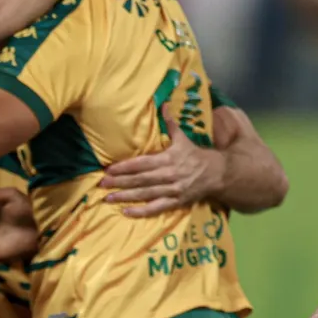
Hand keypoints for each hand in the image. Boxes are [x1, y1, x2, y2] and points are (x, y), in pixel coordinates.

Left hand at [101, 106, 223, 216]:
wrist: (216, 173)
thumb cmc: (195, 155)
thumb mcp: (182, 138)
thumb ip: (170, 124)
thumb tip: (164, 105)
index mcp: (167, 159)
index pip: (141, 163)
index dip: (124, 167)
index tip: (109, 170)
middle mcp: (168, 175)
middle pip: (139, 180)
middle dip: (119, 182)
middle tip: (102, 184)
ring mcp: (171, 190)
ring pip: (145, 194)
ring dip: (125, 197)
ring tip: (109, 198)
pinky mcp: (175, 202)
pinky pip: (156, 208)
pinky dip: (141, 212)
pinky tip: (126, 212)